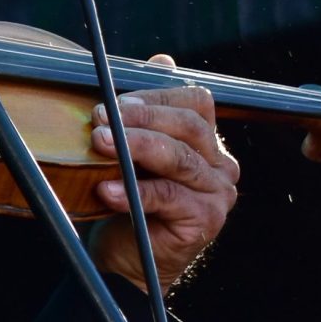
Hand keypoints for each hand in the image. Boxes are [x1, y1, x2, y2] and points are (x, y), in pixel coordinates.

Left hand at [87, 55, 239, 292]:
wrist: (127, 262)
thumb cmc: (128, 204)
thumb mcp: (133, 153)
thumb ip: (147, 111)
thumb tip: (162, 59)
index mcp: (208, 142)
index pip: (194, 102)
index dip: (154, 98)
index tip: (112, 102)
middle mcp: (221, 165)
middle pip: (188, 126)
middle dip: (141, 119)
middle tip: (99, 120)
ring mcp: (218, 194)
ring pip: (179, 159)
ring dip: (135, 147)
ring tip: (100, 145)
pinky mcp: (206, 220)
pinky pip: (169, 197)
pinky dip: (134, 191)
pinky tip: (106, 190)